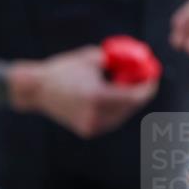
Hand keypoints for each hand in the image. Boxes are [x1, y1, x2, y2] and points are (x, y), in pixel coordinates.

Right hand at [11, 46, 157, 138]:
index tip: (152, 77)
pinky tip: (111, 99)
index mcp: (97, 96)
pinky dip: (115, 110)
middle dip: (139, 94)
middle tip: (143, 82)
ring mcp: (91, 125)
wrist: (35, 89)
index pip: (135, 96)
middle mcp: (96, 114)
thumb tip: (136, 60)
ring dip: (128, 103)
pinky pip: (110, 120)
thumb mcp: (91, 58)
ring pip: (122, 116)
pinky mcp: (87, 130)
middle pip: (131, 107)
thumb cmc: (62, 70)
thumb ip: (115, 61)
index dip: (148, 87)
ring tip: (125, 89)